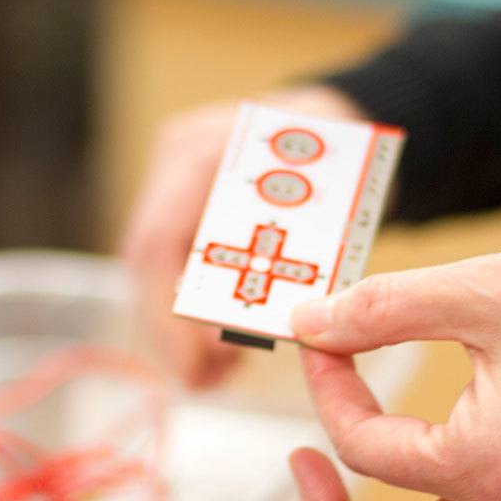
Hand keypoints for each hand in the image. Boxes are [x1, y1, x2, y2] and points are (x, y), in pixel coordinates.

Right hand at [122, 86, 366, 387]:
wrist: (352, 119)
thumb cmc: (352, 158)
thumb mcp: (336, 207)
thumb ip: (299, 261)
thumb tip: (256, 331)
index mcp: (208, 148)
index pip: (160, 240)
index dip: (170, 312)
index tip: (199, 366)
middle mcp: (178, 157)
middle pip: (147, 259)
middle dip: (171, 329)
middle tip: (206, 381)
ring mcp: (176, 176)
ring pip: (154, 268)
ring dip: (178, 327)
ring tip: (214, 375)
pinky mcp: (185, 199)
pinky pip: (174, 262)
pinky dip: (193, 309)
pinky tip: (217, 350)